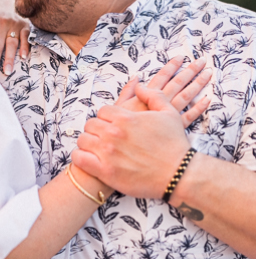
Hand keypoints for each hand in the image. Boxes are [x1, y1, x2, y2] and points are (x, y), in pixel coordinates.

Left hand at [73, 85, 192, 198]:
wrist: (178, 173)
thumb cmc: (174, 144)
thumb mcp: (169, 113)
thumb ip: (153, 96)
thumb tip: (140, 86)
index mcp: (126, 118)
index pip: (102, 111)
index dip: (107, 117)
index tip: (112, 124)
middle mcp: (114, 133)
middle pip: (91, 124)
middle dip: (97, 129)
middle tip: (104, 137)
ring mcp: (107, 152)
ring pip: (83, 140)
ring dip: (88, 142)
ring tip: (96, 147)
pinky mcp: (104, 170)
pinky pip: (79, 158)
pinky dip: (80, 157)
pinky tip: (89, 158)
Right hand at [114, 55, 211, 123]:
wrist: (125, 146)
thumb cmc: (120, 128)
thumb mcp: (118, 108)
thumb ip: (127, 92)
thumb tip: (135, 78)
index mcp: (146, 97)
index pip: (161, 77)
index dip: (171, 67)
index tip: (180, 58)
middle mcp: (159, 103)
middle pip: (177, 84)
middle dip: (189, 71)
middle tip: (201, 61)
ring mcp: (169, 115)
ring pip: (186, 96)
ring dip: (198, 84)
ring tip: (208, 74)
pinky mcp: (175, 128)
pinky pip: (189, 116)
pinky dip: (199, 108)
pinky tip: (207, 99)